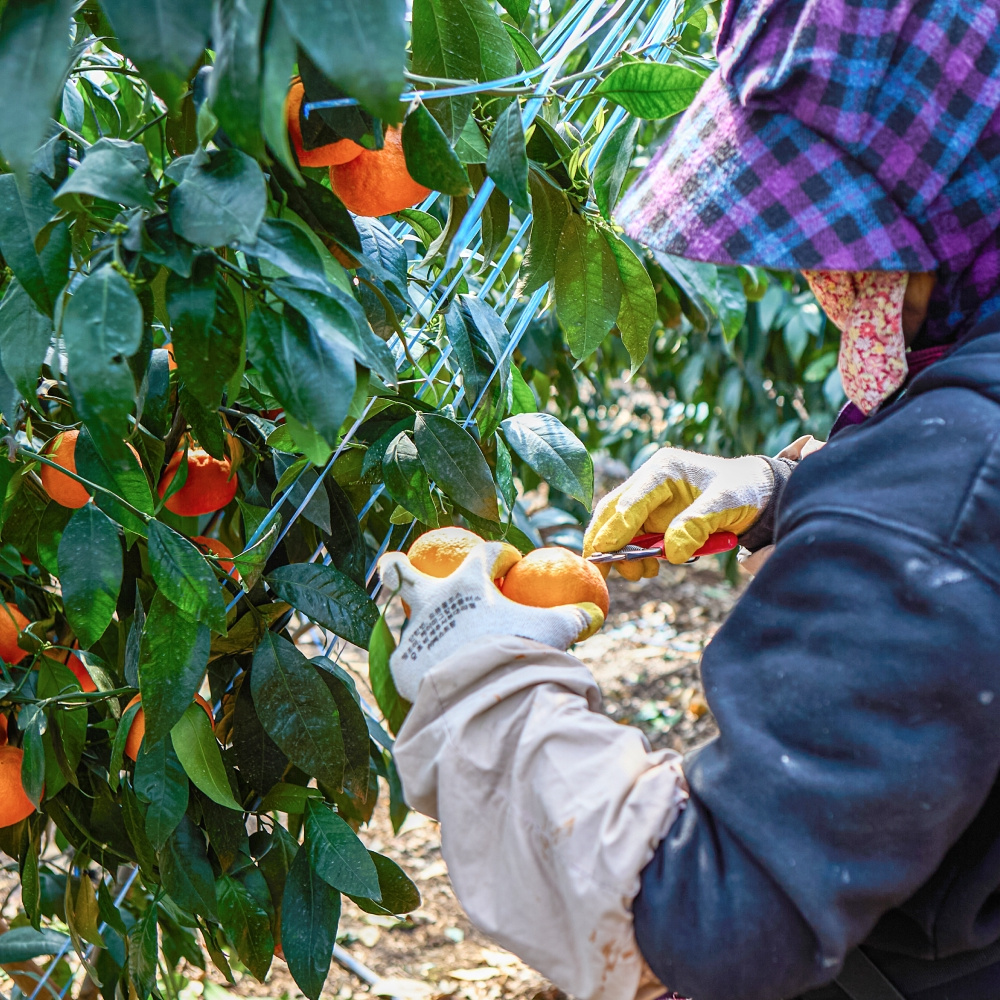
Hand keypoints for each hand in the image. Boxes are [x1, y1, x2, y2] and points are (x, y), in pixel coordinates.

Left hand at [378, 541, 604, 701]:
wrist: (486, 694)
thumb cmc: (520, 652)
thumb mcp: (554, 631)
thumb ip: (574, 617)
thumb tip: (595, 613)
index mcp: (469, 581)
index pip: (485, 554)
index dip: (501, 556)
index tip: (511, 565)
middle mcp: (433, 599)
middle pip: (403, 570)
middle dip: (397, 566)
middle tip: (397, 564)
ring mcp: (415, 631)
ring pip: (401, 618)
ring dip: (412, 622)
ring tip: (421, 633)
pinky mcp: (403, 664)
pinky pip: (407, 661)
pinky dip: (418, 665)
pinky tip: (427, 674)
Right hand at [583, 448, 774, 577]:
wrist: (755, 493)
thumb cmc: (742, 491)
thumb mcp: (725, 504)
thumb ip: (696, 525)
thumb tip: (672, 553)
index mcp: (663, 469)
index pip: (630, 501)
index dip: (616, 529)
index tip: (603, 553)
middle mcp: (649, 482)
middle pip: (612, 511)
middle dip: (605, 541)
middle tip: (601, 569)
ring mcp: (649, 500)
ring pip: (618, 527)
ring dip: (622, 553)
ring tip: (640, 572)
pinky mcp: (653, 517)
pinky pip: (634, 537)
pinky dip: (635, 555)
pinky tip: (649, 568)